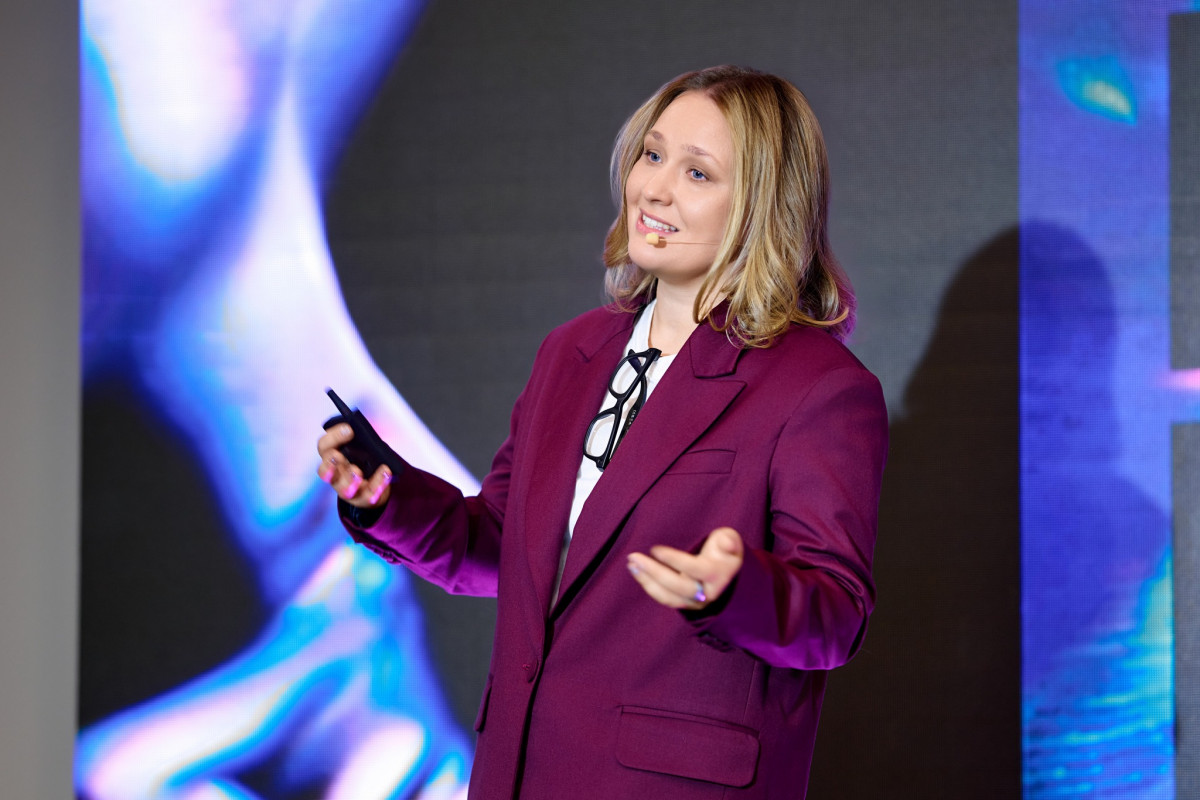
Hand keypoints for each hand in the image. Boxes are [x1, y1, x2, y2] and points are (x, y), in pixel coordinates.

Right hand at [317, 424, 392, 507]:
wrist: (374, 483)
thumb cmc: (363, 461)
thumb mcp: (359, 448)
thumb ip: (360, 441)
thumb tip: (367, 433)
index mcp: (332, 458)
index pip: (324, 446)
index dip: (333, 437)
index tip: (349, 429)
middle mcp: (335, 475)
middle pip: (324, 472)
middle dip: (329, 464)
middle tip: (338, 455)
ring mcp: (347, 489)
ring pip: (343, 489)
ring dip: (349, 480)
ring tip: (358, 472)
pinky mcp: (362, 499)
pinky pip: (368, 495)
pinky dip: (378, 484)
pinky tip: (385, 473)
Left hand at [627, 527, 743, 610]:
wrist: (727, 572)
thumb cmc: (724, 551)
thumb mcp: (730, 541)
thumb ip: (728, 540)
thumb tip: (728, 543)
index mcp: (717, 575)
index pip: (694, 569)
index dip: (674, 560)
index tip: (655, 549)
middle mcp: (706, 593)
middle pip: (678, 586)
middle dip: (654, 572)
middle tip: (634, 557)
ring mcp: (695, 601)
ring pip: (669, 597)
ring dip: (647, 582)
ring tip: (632, 565)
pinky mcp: (684, 604)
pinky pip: (665, 599)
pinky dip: (649, 587)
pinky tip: (637, 572)